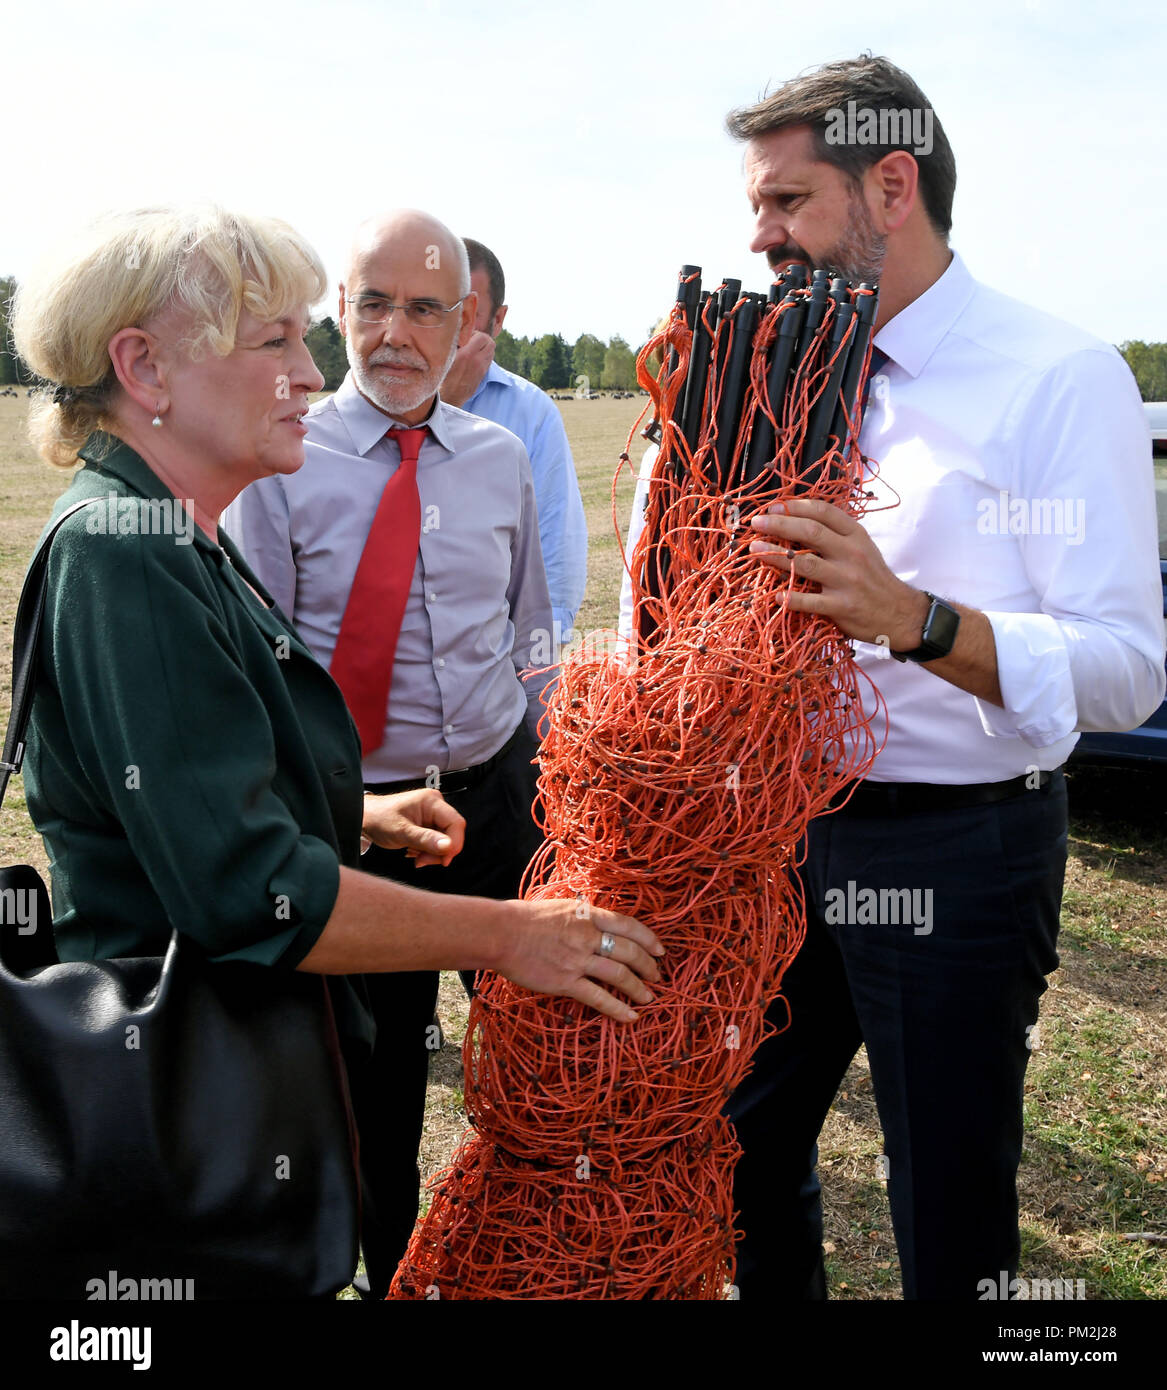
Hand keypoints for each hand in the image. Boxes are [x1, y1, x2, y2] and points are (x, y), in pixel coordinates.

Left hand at [362, 789, 465, 867]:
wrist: (366, 818)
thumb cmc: (379, 819)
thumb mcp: (402, 832)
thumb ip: (425, 839)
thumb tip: (448, 846)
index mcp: (432, 801)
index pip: (456, 823)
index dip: (454, 844)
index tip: (444, 861)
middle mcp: (435, 806)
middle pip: (452, 833)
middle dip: (440, 851)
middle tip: (422, 861)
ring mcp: (432, 815)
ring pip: (445, 839)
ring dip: (432, 853)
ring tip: (415, 856)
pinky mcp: (429, 824)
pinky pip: (437, 841)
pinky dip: (428, 851)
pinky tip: (415, 851)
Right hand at [439, 331, 495, 407]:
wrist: (447, 397)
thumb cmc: (441, 376)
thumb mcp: (444, 356)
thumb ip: (454, 343)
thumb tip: (460, 333)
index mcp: (467, 354)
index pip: (483, 336)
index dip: (476, 333)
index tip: (468, 336)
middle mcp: (477, 362)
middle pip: (491, 343)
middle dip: (483, 339)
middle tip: (473, 341)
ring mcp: (481, 370)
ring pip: (491, 352)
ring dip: (485, 348)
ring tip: (473, 349)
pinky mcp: (482, 376)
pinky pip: (488, 361)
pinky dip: (483, 357)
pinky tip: (473, 359)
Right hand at [495, 899, 664, 1022]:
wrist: (501, 933)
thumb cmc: (526, 918)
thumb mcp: (561, 907)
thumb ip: (583, 917)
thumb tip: (598, 924)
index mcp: (588, 915)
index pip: (628, 925)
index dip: (649, 939)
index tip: (660, 949)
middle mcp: (588, 936)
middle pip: (629, 952)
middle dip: (648, 965)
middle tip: (657, 975)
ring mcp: (577, 960)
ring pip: (619, 975)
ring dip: (638, 988)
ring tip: (649, 997)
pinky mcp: (565, 982)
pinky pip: (598, 998)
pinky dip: (618, 1008)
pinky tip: (630, 1016)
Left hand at [749, 498, 927, 648]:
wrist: (900, 613)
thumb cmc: (873, 577)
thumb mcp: (862, 548)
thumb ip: (835, 535)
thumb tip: (795, 522)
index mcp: (856, 535)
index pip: (824, 512)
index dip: (796, 506)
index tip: (774, 506)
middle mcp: (851, 553)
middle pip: (811, 532)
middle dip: (779, 524)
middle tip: (756, 522)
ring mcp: (846, 580)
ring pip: (805, 563)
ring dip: (776, 555)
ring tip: (754, 550)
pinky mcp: (842, 606)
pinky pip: (811, 601)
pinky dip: (791, 598)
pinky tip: (775, 594)